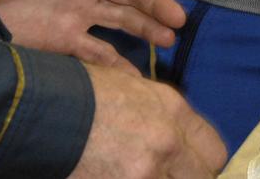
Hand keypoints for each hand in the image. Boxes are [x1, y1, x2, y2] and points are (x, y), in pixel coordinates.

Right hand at [70, 66, 226, 178]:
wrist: (44, 110)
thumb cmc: (83, 93)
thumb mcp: (133, 89)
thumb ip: (163, 115)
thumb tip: (177, 139)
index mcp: (173, 110)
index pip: (214, 149)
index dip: (205, 163)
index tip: (195, 168)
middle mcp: (168, 141)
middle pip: (203, 176)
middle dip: (190, 176)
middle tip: (171, 174)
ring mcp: (146, 170)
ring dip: (162, 178)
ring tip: (141, 171)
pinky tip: (119, 176)